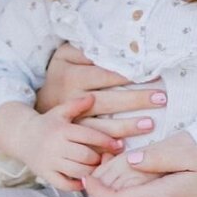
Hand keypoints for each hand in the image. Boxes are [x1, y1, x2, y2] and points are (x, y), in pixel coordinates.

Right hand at [0, 99, 117, 193]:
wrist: (21, 136)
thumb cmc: (46, 124)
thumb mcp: (60, 111)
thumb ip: (76, 105)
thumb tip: (92, 97)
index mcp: (62, 130)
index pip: (89, 136)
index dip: (106, 141)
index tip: (118, 145)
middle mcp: (56, 147)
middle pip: (85, 156)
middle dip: (99, 158)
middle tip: (108, 158)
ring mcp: (50, 162)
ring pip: (77, 171)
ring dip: (90, 171)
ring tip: (97, 167)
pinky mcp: (45, 174)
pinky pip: (64, 184)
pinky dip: (76, 185)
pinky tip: (84, 180)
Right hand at [37, 42, 167, 139]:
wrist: (35, 116)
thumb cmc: (60, 76)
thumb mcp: (65, 56)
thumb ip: (85, 51)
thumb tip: (110, 50)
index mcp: (70, 77)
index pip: (103, 75)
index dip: (126, 75)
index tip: (150, 74)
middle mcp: (71, 99)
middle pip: (107, 101)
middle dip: (135, 100)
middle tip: (161, 98)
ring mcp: (71, 122)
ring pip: (101, 127)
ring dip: (127, 127)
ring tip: (150, 124)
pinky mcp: (73, 140)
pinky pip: (94, 143)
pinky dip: (109, 146)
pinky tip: (126, 147)